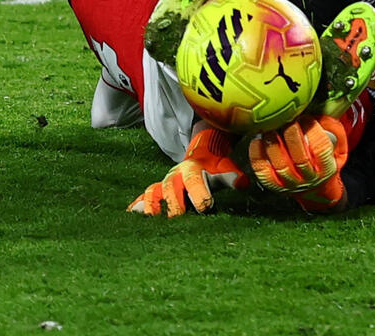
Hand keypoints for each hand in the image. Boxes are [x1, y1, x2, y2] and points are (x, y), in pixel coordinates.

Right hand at [127, 126, 247, 216]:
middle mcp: (175, 175)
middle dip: (174, 204)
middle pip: (171, 189)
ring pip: (154, 192)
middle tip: (178, 219)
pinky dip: (137, 205)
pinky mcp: (156, 190)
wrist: (200, 153)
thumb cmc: (214, 166)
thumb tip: (243, 183)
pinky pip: (144, 196)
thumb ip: (232, 177)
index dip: (200, 193)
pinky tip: (131, 216)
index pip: (195, 181)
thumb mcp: (225, 168)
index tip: (206, 207)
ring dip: (151, 205)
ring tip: (150, 219)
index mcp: (192, 169)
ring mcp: (164, 183)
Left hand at [249, 116, 348, 212]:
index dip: (313, 131)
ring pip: (281, 166)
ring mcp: (291, 184)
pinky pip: (263, 171)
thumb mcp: (339, 147)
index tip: (306, 117)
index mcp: (328, 168)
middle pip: (300, 159)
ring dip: (273, 144)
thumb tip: (316, 115)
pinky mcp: (274, 185)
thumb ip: (333, 130)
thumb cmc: (324, 160)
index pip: (321, 149)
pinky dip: (257, 155)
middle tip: (287, 119)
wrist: (314, 188)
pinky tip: (257, 140)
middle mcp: (309, 179)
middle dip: (292, 135)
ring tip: (270, 128)